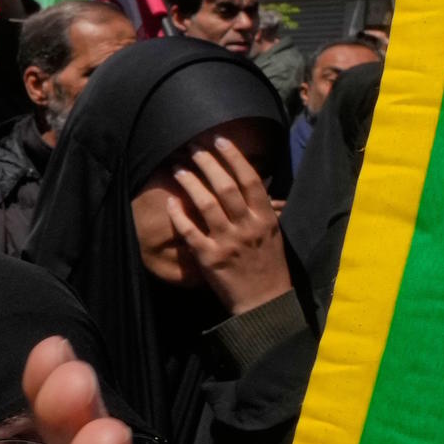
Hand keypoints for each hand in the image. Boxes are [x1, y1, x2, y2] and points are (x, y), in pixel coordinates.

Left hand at [168, 136, 290, 314]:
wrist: (265, 302)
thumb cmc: (269, 266)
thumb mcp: (273, 234)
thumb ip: (262, 210)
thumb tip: (253, 184)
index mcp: (266, 218)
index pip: (250, 180)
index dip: (234, 158)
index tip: (220, 141)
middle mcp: (248, 226)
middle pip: (226, 186)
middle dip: (208, 163)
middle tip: (193, 148)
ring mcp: (228, 241)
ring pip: (206, 204)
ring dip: (191, 183)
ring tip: (178, 169)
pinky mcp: (210, 257)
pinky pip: (190, 231)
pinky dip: (179, 215)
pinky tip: (170, 202)